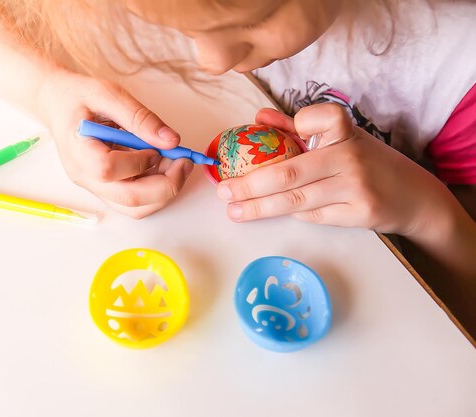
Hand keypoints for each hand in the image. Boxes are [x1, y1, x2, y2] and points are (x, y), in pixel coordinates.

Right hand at [39, 71, 193, 218]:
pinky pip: (134, 200)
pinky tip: (161, 165)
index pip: (108, 170)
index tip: (157, 146)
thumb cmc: (78, 97)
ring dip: (163, 191)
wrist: (58, 104)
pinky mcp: (106, 188)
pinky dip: (154, 188)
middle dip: (165, 186)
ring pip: (135, 208)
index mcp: (78, 151)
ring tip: (174, 163)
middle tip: (184, 162)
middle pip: (129, 200)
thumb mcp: (108, 94)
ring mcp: (95, 187)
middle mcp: (85, 177)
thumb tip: (172, 141)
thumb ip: (140, 117)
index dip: (140, 162)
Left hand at [216, 104, 461, 238]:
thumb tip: (258, 118)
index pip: (318, 118)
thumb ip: (299, 129)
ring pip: (296, 200)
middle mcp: (351, 158)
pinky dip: (292, 214)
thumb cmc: (369, 163)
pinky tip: (273, 212)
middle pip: (290, 172)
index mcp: (346, 133)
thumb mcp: (341, 140)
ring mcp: (355, 188)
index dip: (292, 124)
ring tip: (234, 210)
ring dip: (259, 207)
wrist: (415, 197)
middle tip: (225, 190)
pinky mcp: (358, 214)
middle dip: (250, 184)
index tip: (263, 128)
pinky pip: (313, 216)